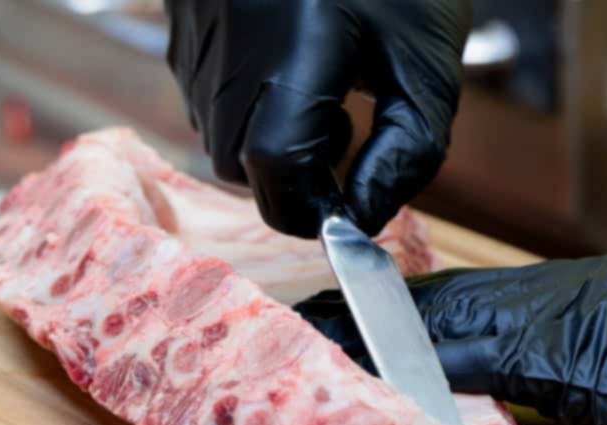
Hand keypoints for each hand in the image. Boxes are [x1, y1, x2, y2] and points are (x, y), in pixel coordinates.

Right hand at [165, 0, 470, 237]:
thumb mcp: (426, 60)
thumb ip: (409, 149)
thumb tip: (365, 216)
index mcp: (295, 44)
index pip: (276, 169)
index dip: (313, 207)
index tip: (350, 207)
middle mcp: (228, 42)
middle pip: (242, 166)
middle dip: (295, 174)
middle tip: (346, 128)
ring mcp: (194, 34)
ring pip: (220, 138)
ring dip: (272, 140)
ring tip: (322, 87)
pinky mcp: (180, 25)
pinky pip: (205, 99)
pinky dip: (249, 107)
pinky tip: (288, 64)